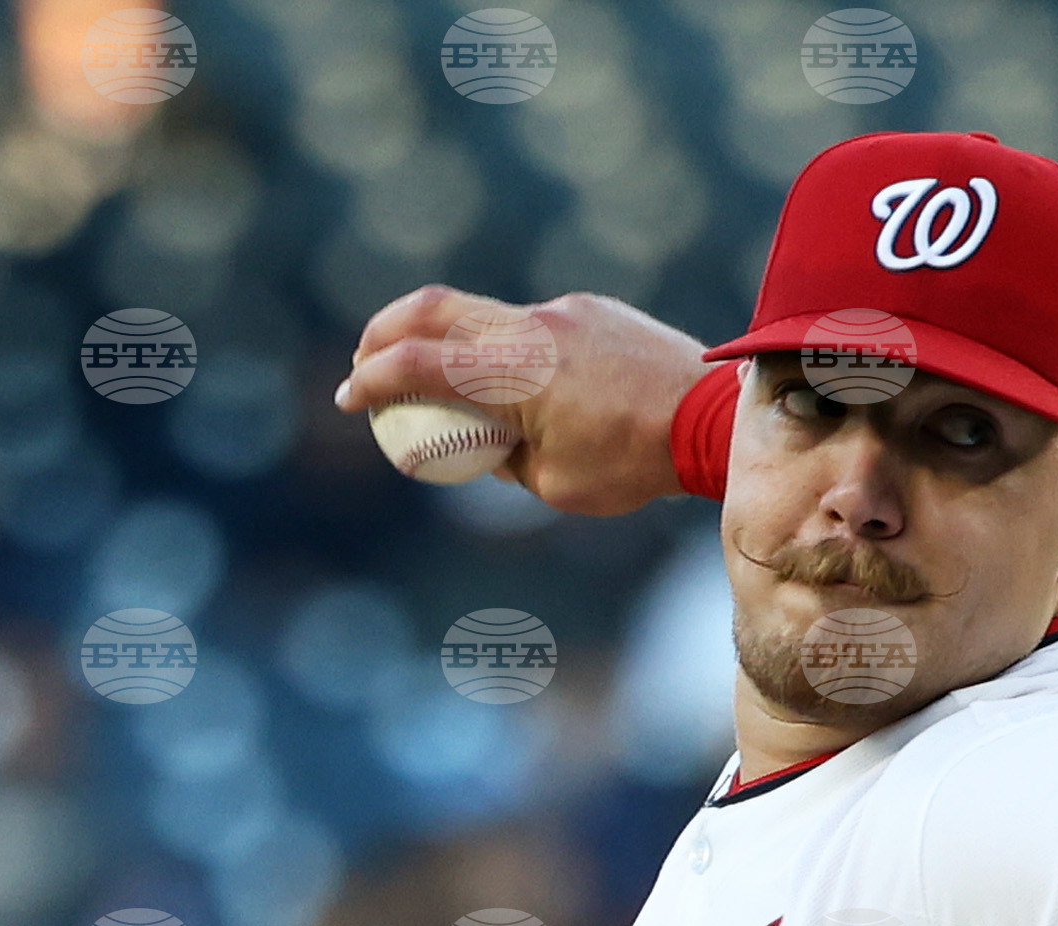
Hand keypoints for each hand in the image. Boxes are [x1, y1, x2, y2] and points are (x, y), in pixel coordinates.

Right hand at [336, 286, 709, 517]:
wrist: (707, 415)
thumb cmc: (633, 461)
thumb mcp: (555, 484)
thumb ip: (508, 459)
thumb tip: (487, 443)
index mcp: (509, 375)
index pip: (417, 365)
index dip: (372, 380)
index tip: (350, 398)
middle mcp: (526, 329)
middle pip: (431, 309)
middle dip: (385, 332)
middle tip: (365, 360)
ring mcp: (558, 311)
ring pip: (479, 312)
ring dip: (443, 337)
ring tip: (436, 374)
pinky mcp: (586, 309)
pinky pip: (528, 323)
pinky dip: (503, 348)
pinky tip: (523, 385)